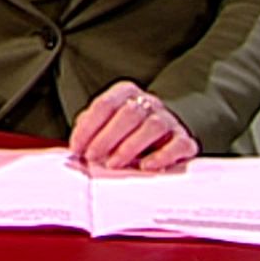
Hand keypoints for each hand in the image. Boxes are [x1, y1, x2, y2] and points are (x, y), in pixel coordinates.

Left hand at [67, 81, 198, 171]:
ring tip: (113, 164)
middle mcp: (149, 103)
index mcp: (126, 93)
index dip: (88, 127)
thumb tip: (75, 145)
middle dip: (107, 137)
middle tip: (92, 157)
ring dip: (130, 147)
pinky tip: (146, 167)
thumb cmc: (127, 131)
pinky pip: (178, 145)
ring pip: (153, 126)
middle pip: (129, 113)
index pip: (105, 104)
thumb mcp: (106, 124)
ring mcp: (169, 120)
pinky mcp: (184, 140)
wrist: (164, 133)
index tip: (77, 147)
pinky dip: (162, 156)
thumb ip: (90, 129)